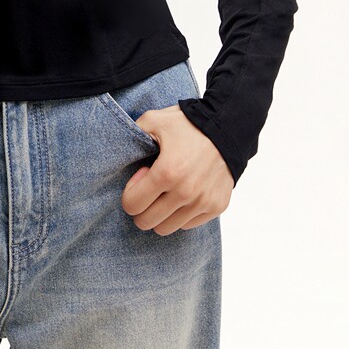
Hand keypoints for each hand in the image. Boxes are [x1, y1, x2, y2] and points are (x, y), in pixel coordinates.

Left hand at [121, 104, 233, 234]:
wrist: (227, 126)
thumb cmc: (187, 123)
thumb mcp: (153, 120)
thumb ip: (132, 135)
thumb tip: (120, 155)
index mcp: (167, 173)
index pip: (132, 206)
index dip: (130, 192)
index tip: (142, 175)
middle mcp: (185, 193)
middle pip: (147, 222)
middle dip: (142, 207)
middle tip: (150, 187)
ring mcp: (203, 202)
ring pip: (166, 228)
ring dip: (161, 214)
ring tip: (166, 191)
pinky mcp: (217, 207)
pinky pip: (188, 224)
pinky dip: (181, 214)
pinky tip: (183, 193)